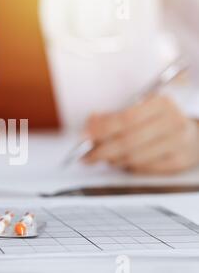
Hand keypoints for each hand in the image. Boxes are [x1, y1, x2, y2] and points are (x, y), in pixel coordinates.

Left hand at [83, 96, 198, 174]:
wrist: (191, 136)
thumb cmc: (157, 122)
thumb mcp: (139, 110)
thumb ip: (113, 116)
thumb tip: (91, 123)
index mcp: (161, 104)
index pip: (126, 119)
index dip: (102, 129)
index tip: (85, 136)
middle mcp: (173, 122)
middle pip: (128, 141)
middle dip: (102, 149)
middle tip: (86, 155)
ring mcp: (178, 144)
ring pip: (134, 158)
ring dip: (112, 159)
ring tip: (102, 157)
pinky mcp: (178, 162)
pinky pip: (144, 168)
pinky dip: (127, 166)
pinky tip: (121, 161)